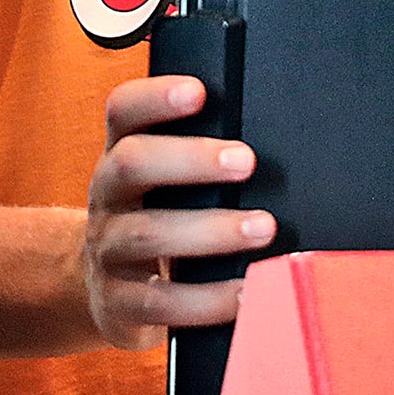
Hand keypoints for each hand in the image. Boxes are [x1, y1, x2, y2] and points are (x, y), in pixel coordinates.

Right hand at [83, 76, 274, 350]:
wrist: (109, 292)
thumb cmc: (163, 222)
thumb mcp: (169, 186)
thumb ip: (206, 162)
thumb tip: (286, 144)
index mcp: (123, 156)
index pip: (123, 112)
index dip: (154, 98)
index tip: (198, 92)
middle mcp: (108, 196)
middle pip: (132, 163)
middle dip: (191, 159)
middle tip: (246, 161)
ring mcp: (107, 250)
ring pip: (147, 233)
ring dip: (210, 230)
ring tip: (262, 228)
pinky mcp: (117, 302)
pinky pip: (159, 301)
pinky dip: (207, 299)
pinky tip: (246, 292)